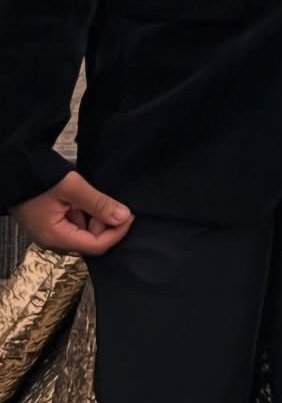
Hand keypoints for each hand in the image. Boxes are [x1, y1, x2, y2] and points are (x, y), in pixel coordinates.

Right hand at [10, 171, 132, 256]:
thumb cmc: (40, 180)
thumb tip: (123, 216)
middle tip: (108, 199)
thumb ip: (98, 203)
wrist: (15, 171)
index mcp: (56, 238)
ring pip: (85, 230)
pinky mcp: (51, 222)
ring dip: (95, 215)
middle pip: (91, 239)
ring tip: (90, 195)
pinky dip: (85, 211)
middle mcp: (54, 240)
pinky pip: (75, 222)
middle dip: (105, 221)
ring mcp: (52, 232)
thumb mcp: (73, 188)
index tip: (131, 214)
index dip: (117, 232)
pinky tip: (83, 197)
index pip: (96, 246)